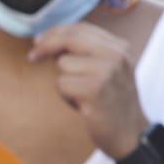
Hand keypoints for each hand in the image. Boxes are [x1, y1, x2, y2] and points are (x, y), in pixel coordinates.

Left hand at [28, 23, 148, 159]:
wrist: (131, 135)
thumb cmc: (112, 103)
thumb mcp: (108, 70)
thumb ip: (87, 52)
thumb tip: (49, 41)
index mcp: (120, 47)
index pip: (80, 28)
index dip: (55, 32)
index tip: (39, 40)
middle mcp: (116, 55)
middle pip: (70, 39)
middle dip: (46, 45)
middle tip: (32, 56)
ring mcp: (107, 71)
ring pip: (64, 64)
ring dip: (65, 82)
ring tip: (82, 96)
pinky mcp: (95, 89)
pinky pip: (62, 84)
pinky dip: (66, 97)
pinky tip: (82, 106)